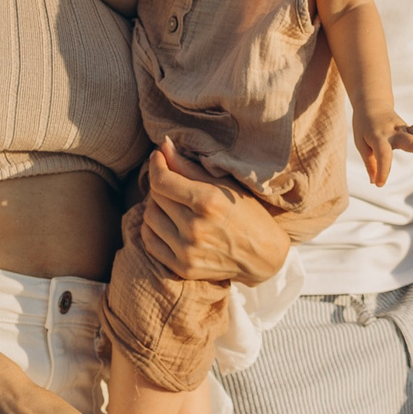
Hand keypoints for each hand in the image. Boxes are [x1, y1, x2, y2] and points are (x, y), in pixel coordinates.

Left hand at [135, 137, 289, 284]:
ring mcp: (187, 251)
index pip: (162, 180)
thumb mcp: (224, 184)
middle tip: (171, 180)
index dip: (156, 164)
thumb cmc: (248, 213)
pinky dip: (152, 229)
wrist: (263, 255)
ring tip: (171, 202)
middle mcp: (195, 228)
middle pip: (155, 197)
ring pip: (149, 219)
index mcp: (208, 202)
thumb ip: (189, 166)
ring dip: (155, 206)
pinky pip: (150, 243)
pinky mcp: (182, 268)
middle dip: (159, 183)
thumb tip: (163, 145)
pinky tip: (166, 221)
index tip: (158, 157)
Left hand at [353, 106, 412, 186]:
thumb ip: (369, 162)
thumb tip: (374, 182)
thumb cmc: (364, 126)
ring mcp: (403, 128)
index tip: (379, 183)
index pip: (383, 155)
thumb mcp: (361, 143)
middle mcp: (393, 131)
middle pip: (410, 141)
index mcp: (378, 136)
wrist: (371, 103)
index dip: (383, 170)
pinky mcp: (409, 128)